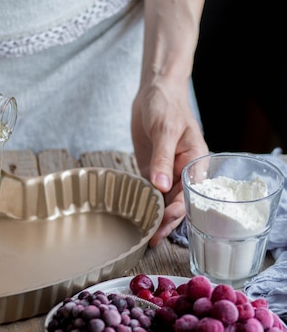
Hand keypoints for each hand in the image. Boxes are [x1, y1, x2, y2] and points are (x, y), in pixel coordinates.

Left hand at [131, 79, 208, 246]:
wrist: (153, 91)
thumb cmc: (166, 106)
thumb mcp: (165, 130)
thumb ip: (162, 159)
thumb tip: (161, 186)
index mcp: (194, 162)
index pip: (188, 194)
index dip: (176, 211)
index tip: (163, 224)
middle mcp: (182, 171)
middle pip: (176, 203)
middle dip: (165, 222)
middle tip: (150, 239)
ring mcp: (166, 172)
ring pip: (162, 201)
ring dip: (154, 217)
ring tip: (143, 235)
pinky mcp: (151, 170)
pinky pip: (149, 191)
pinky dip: (144, 204)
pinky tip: (136, 218)